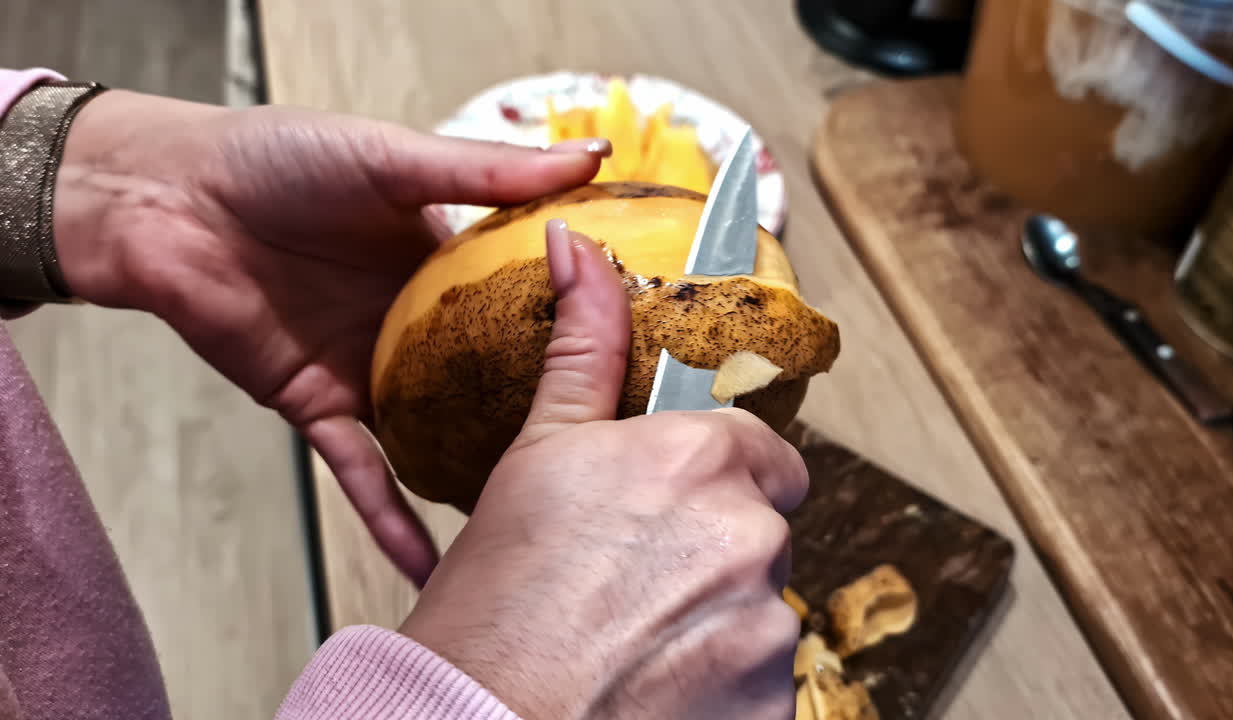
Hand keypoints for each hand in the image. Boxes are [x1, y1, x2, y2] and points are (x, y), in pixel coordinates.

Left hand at [50, 89, 609, 584]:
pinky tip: (434, 564)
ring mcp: (372, 370)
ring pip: (437, 438)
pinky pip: (362, 473)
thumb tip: (589, 158)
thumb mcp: (394, 156)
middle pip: (492, 383)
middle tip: (608, 465)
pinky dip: (391, 520)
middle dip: (541, 422)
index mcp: (445, 264)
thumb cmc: (273, 158)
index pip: (527, 305)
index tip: (641, 363)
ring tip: (543, 528)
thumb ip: (487, 173)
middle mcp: (417, 324)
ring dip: (479, 481)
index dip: (579, 330)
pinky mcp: (319, 406)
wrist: (166, 200)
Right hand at [400, 220, 808, 718]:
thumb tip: (577, 247)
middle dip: (711, 550)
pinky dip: (719, 684)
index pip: (759, 453)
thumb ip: (581, 349)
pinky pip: (761, 681)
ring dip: (713, 621)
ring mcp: (766, 629)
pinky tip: (648, 686)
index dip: (711, 478)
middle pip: (759, 530)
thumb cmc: (496, 602)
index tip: (664, 510)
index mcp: (703, 459)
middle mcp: (750, 536)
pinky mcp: (771, 705)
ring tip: (629, 641)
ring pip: (759, 608)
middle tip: (629, 583)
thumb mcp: (537, 455)